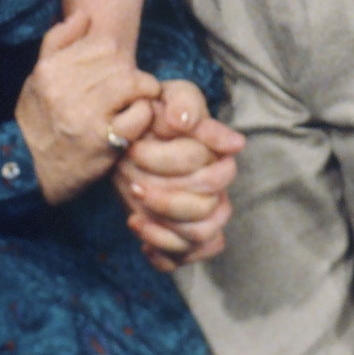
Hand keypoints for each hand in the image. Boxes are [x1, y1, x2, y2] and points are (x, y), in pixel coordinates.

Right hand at [13, 12, 160, 204]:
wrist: (29, 171)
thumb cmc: (38, 121)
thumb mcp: (36, 79)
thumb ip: (57, 43)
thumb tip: (83, 15)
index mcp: (50, 69)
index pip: (103, 44)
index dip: (115, 56)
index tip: (114, 71)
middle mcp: (65, 89)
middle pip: (121, 62)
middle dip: (130, 73)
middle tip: (129, 90)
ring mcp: (84, 115)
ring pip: (133, 82)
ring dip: (141, 92)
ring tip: (136, 102)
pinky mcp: (103, 142)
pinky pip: (139, 115)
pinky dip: (143, 115)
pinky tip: (134, 122)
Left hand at [114, 79, 240, 269]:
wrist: (140, 135)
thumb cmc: (161, 112)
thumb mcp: (171, 95)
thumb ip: (182, 101)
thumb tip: (185, 121)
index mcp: (220, 160)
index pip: (216, 175)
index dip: (175, 166)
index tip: (134, 152)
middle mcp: (218, 192)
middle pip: (208, 213)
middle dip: (167, 202)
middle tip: (132, 184)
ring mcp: (201, 217)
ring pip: (198, 238)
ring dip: (163, 231)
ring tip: (133, 216)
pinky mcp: (182, 236)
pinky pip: (182, 259)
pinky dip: (161, 254)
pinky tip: (140, 236)